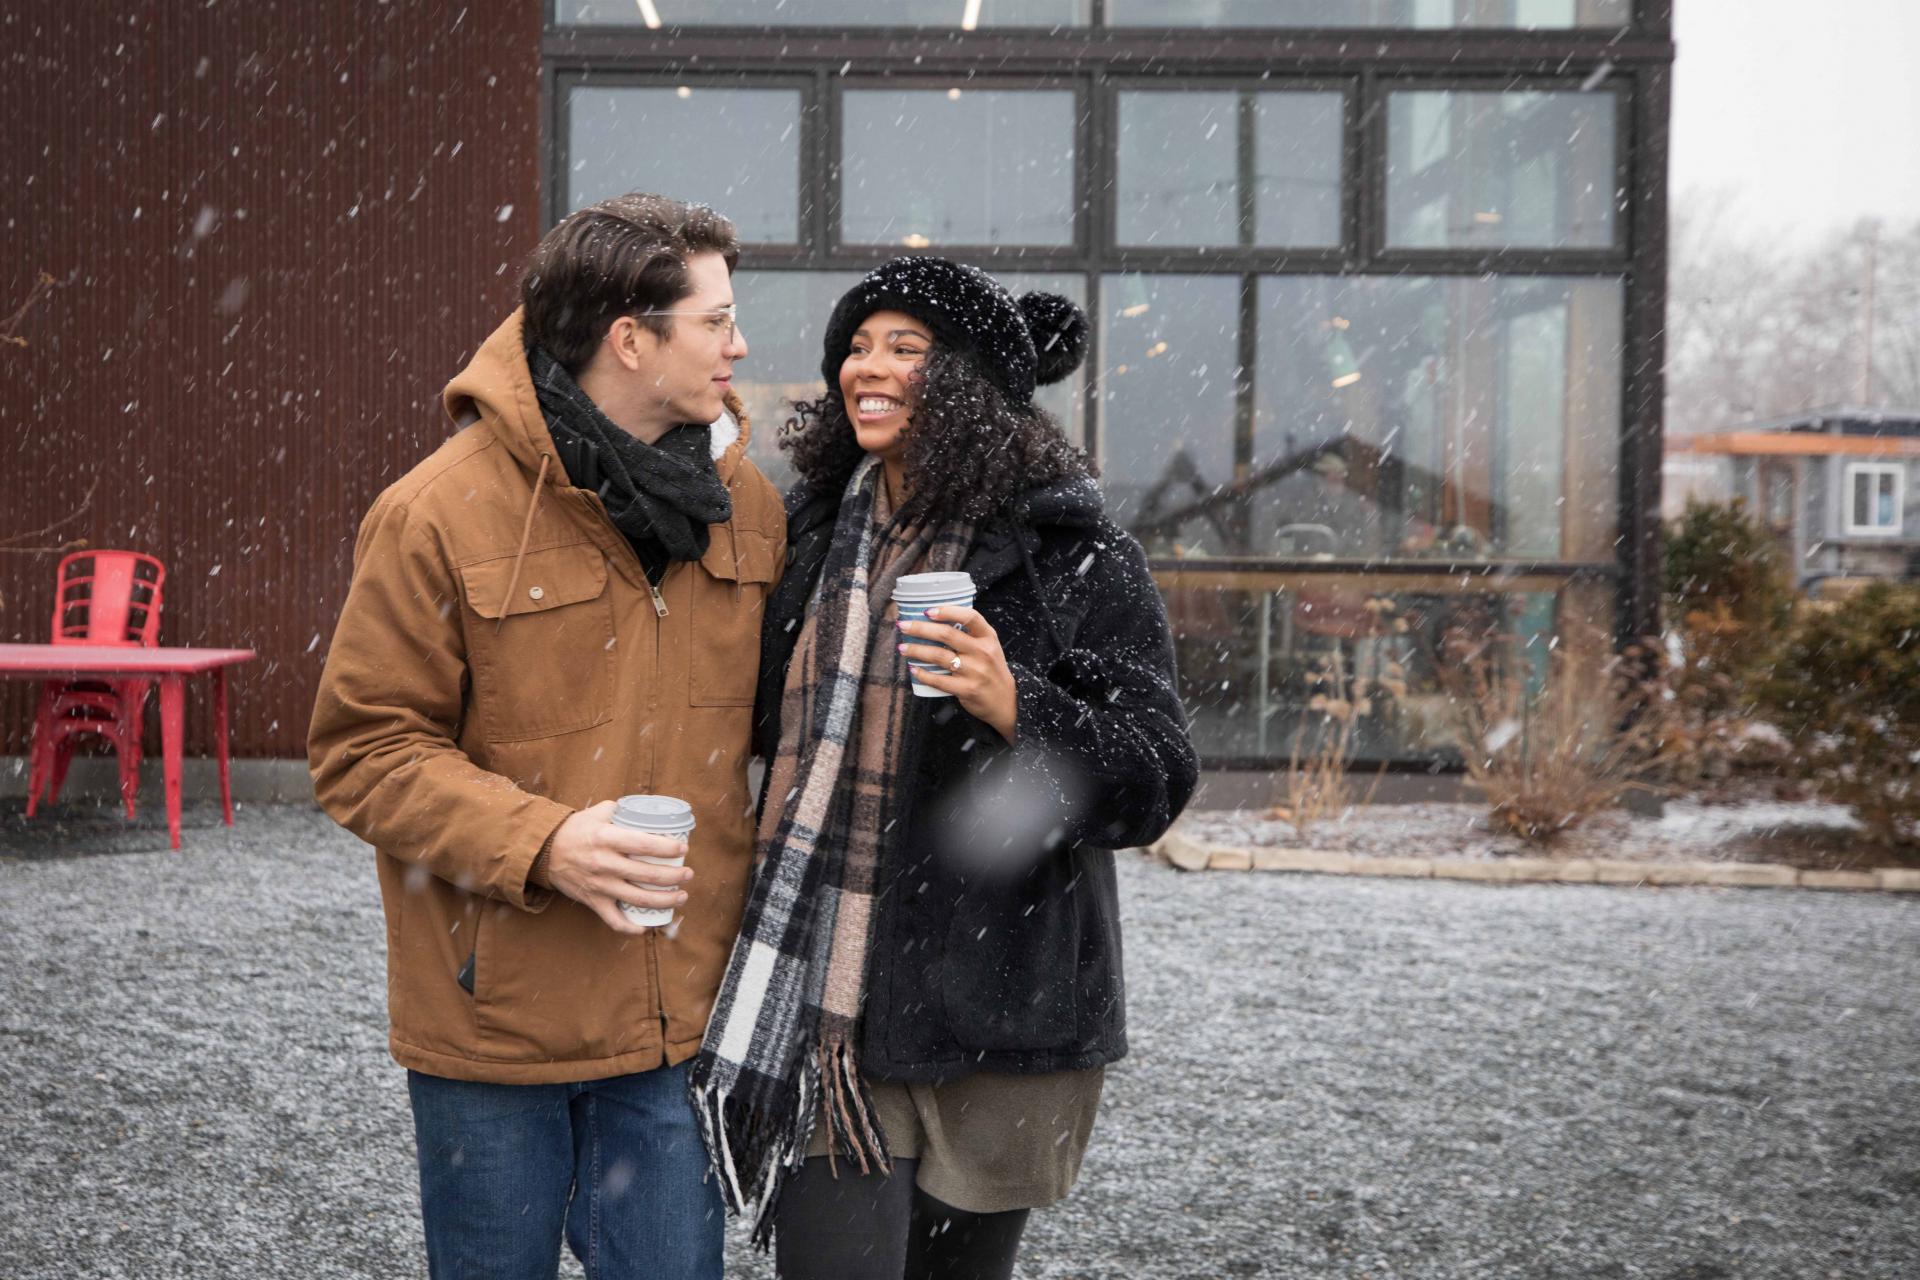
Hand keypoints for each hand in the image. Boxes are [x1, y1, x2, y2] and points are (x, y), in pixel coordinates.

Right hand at [546, 801, 691, 934]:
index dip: (667, 849)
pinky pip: (614, 920)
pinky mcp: (593, 901)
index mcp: (606, 839)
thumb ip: (623, 810)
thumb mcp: (598, 812)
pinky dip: (631, 927)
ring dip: (664, 900)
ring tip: (681, 896)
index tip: (683, 849)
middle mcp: (604, 864)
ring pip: (638, 899)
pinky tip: (647, 926)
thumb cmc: (575, 830)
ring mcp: (599, 885)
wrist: (544, 851)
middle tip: (688, 874)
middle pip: (647, 875)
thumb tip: (649, 811)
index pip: (644, 845)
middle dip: (674, 877)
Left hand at [898, 604, 1017, 743]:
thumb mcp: (989, 646)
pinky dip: (923, 674)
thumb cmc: (991, 669)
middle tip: (903, 626)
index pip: (970, 616)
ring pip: (939, 656)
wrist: (1006, 700)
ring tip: (902, 648)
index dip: (947, 611)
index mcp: (988, 637)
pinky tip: (913, 669)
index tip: (927, 611)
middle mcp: (982, 652)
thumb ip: (969, 634)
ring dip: (916, 650)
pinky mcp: (966, 689)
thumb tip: (935, 620)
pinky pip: (939, 680)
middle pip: (947, 634)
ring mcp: (975, 672)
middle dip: (920, 628)